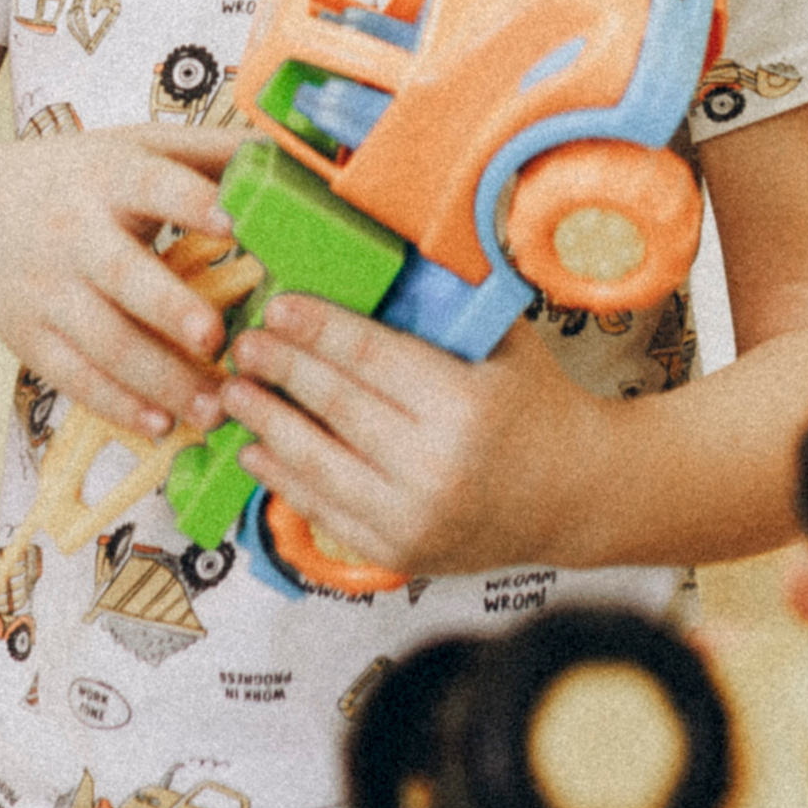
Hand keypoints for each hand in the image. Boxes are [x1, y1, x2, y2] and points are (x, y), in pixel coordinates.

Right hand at [0, 122, 238, 437]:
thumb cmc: (81, 179)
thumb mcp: (135, 147)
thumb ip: (209, 152)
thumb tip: (293, 154)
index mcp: (112, 177)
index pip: (154, 187)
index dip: (193, 204)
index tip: (235, 225)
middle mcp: (75, 233)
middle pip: (124, 276)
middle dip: (170, 310)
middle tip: (217, 339)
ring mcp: (47, 290)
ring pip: (104, 341)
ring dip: (160, 379)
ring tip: (214, 408)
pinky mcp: (29, 336)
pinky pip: (75, 377)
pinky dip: (118, 405)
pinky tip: (161, 424)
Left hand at [224, 294, 614, 575]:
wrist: (575, 496)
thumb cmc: (537, 405)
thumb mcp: (506, 343)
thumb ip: (447, 304)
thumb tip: (376, 255)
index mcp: (464, 405)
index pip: (370, 357)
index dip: (317, 329)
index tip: (278, 306)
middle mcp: (434, 466)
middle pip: (335, 405)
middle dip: (281, 369)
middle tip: (244, 343)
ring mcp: (412, 517)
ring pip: (317, 464)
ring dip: (266, 424)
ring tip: (232, 391)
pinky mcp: (397, 552)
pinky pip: (324, 511)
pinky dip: (282, 480)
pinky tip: (255, 449)